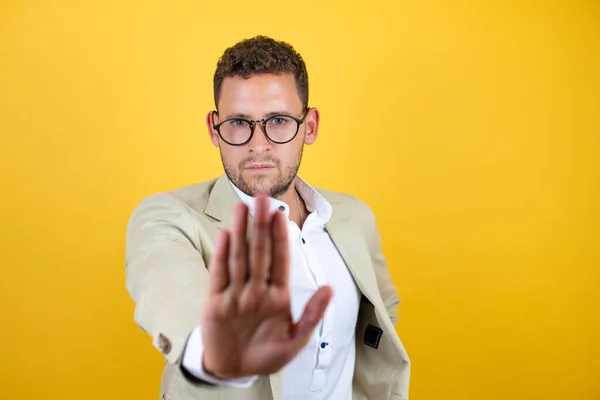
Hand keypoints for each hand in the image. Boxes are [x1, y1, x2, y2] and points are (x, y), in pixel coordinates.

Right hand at [201, 195, 332, 378]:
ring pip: (239, 258)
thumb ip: (311, 315)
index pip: (280, 260)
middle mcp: (256, 289)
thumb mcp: (294, 341)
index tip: (281, 215)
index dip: (280, 237)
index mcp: (277, 295)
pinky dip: (222, 256)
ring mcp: (235, 294)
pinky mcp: (215, 302)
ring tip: (242, 208)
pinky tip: (225, 235)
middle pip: (259, 251)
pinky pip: (219, 275)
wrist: (235, 371)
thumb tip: (330, 288)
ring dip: (241, 232)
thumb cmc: (266, 356)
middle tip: (261, 198)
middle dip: (261, 225)